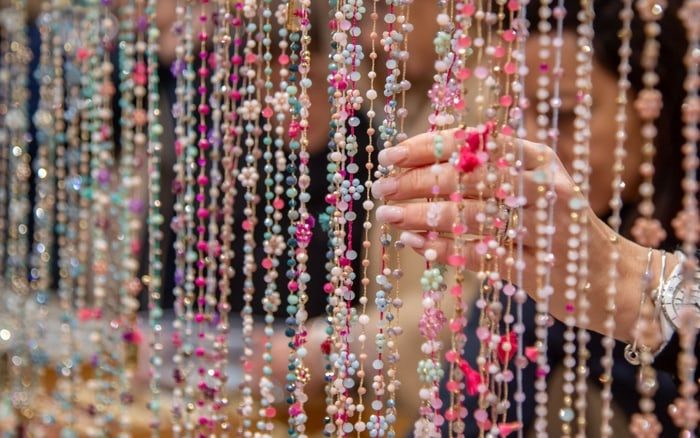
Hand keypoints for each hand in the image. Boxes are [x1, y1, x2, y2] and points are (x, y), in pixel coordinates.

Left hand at [373, 128, 668, 345]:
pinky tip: (413, 244)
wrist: (608, 275)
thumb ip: (486, 166)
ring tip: (388, 217)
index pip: (474, 140)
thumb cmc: (552, 222)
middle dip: (417, 181)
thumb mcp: (531, 182)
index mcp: (538, 157)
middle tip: (380, 190)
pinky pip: (479, 256)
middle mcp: (544, 187)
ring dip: (421, 215)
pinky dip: (442, 249)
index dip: (427, 146)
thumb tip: (416, 159)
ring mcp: (543, 229)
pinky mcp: (537, 268)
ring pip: (470, 216)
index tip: (388, 156)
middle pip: (468, 176)